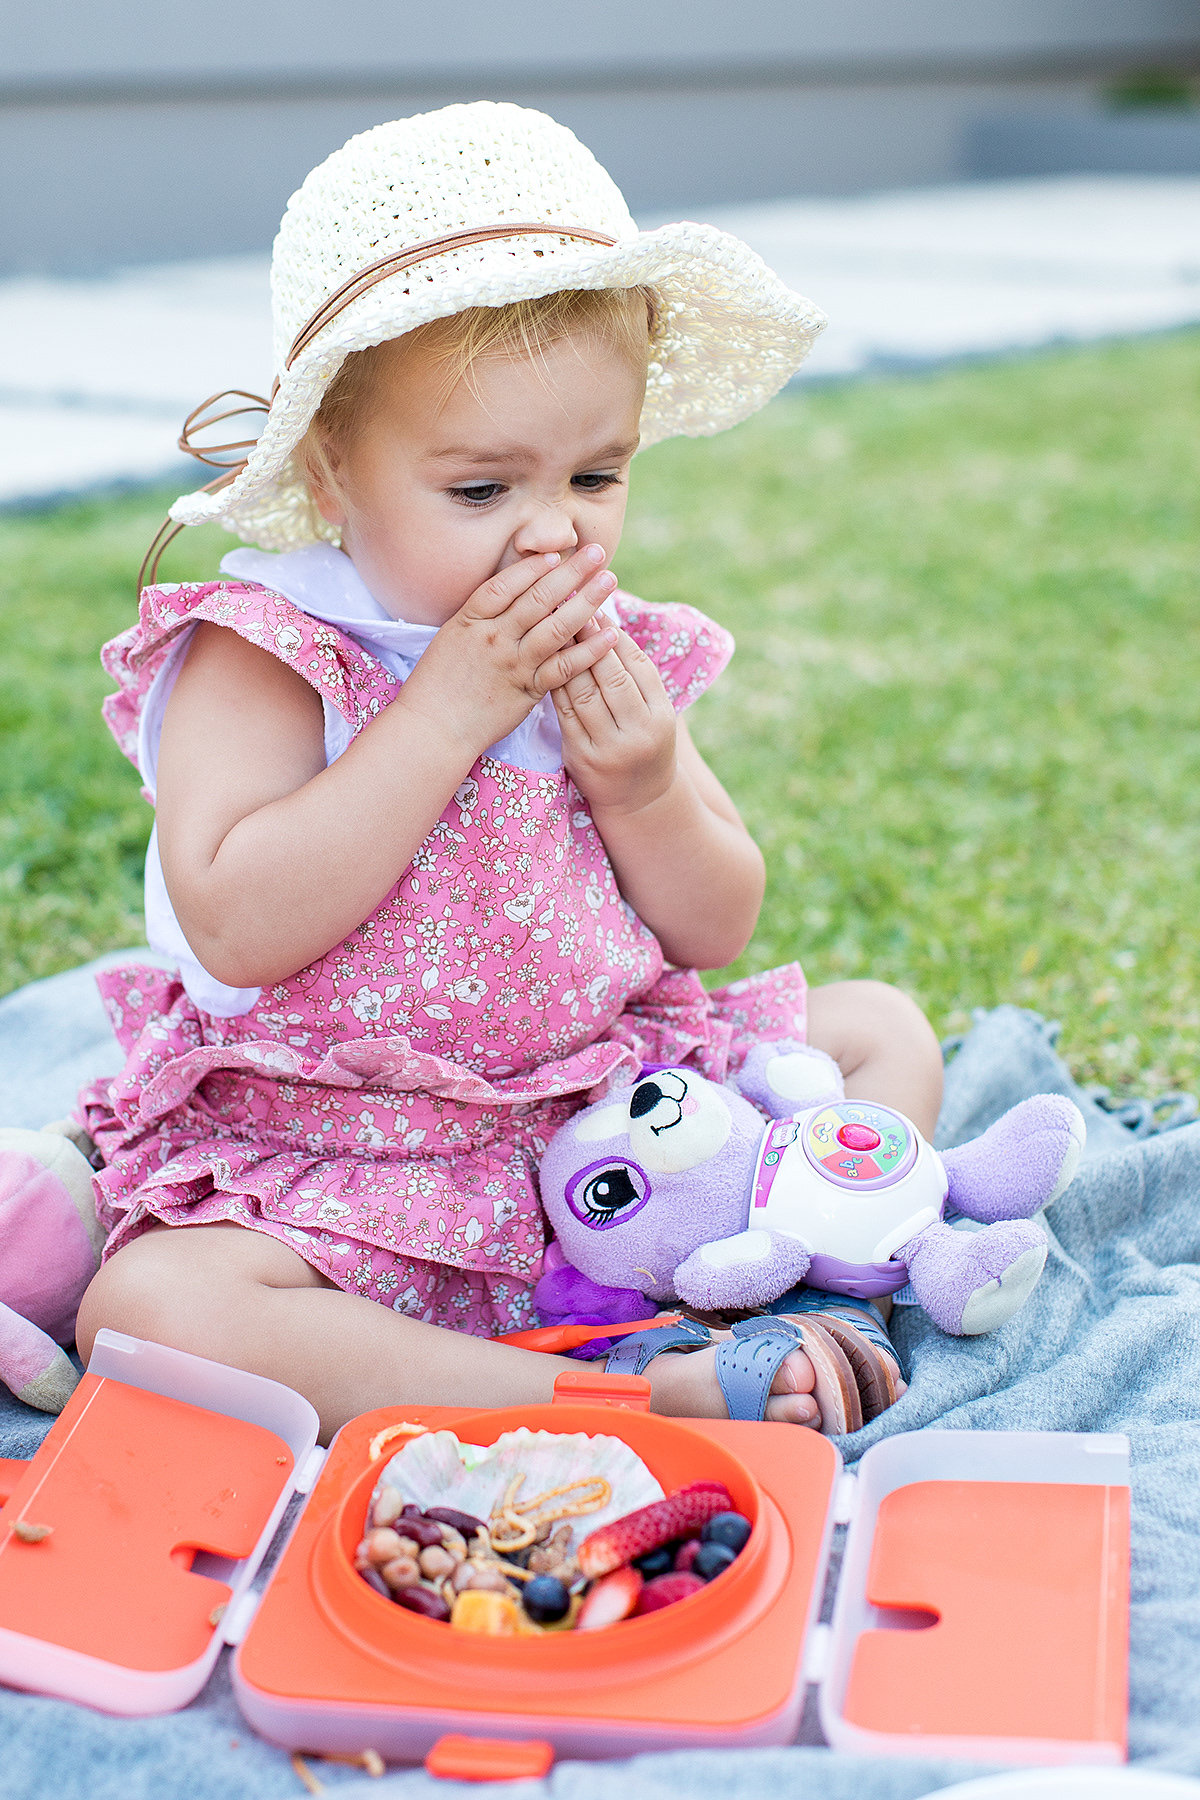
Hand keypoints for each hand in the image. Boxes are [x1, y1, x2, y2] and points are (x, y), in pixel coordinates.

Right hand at [401, 544, 619, 755]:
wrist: (433, 727)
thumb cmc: (438, 682)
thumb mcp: (450, 637)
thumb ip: (481, 616)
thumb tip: (514, 592)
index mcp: (470, 621)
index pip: (504, 585)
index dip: (532, 567)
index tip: (556, 553)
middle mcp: (494, 638)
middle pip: (538, 599)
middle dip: (570, 572)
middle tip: (597, 552)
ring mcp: (513, 664)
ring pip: (556, 628)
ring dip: (587, 602)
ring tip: (608, 582)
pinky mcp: (528, 691)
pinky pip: (564, 668)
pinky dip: (589, 650)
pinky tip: (610, 635)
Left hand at [552, 626, 677, 816]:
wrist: (639, 801)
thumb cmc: (645, 744)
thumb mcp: (656, 713)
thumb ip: (639, 677)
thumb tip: (611, 625)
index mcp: (661, 717)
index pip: (639, 667)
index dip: (616, 636)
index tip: (598, 610)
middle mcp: (638, 733)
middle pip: (611, 676)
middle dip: (590, 639)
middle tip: (571, 609)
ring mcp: (608, 748)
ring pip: (584, 692)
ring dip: (568, 657)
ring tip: (555, 629)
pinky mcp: (581, 757)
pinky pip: (565, 712)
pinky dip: (556, 683)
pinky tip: (547, 662)